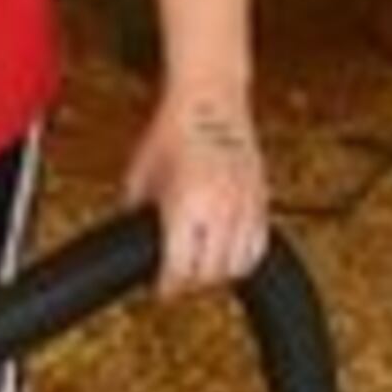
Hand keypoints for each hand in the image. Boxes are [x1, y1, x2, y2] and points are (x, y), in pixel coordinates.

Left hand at [120, 93, 270, 298]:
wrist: (209, 100)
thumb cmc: (174, 130)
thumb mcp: (140, 175)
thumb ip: (136, 212)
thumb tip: (130, 240)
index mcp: (186, 204)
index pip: (180, 268)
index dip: (167, 287)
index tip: (159, 290)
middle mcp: (220, 207)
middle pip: (211, 274)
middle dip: (191, 284)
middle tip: (178, 280)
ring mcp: (245, 204)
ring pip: (240, 265)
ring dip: (219, 275)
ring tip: (202, 270)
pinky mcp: (261, 198)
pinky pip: (259, 245)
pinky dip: (244, 259)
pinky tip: (228, 256)